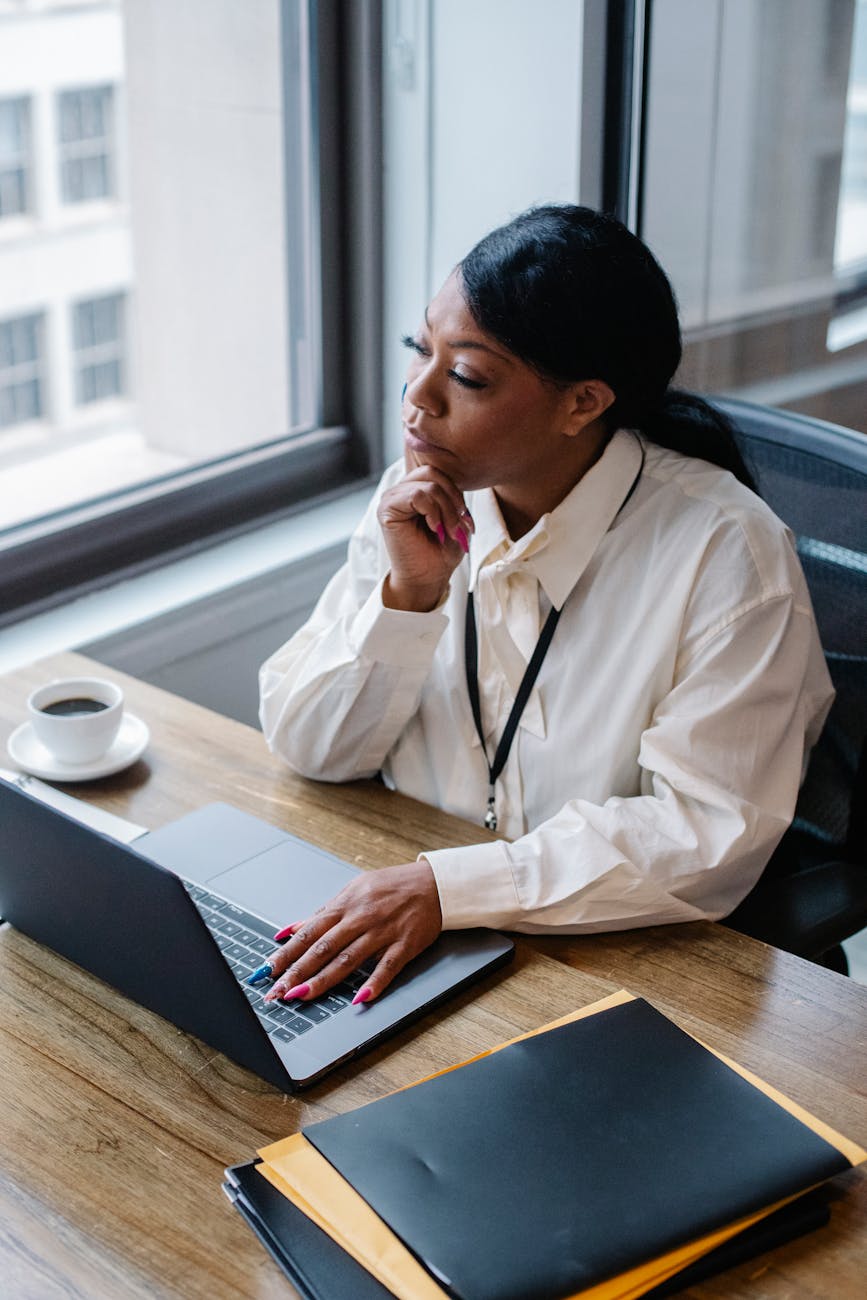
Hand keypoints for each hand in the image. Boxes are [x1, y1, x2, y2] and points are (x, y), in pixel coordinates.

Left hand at [263, 860, 442, 1005]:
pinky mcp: (405, 944)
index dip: (287, 953)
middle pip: (323, 948)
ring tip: (303, 996)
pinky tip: (361, 999)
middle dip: (297, 971)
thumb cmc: (392, 886)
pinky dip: (374, 983)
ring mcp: (383, 932)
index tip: (267, 971)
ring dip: (324, 979)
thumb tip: (291, 928)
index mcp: (346, 905)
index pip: (309, 932)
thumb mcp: (354, 891)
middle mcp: (361, 918)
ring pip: (349, 959)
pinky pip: (388, 966)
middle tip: (277, 991)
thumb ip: (323, 913)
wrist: (434, 883)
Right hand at [378, 464, 473, 611]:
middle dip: (453, 501)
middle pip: (433, 473)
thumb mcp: (454, 517)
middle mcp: (401, 490)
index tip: (466, 522)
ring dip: (446, 511)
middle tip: (459, 527)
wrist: (427, 578)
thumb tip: (459, 479)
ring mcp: (391, 497)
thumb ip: (452, 496)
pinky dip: (432, 512)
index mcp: (415, 489)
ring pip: (429, 485)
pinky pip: (417, 496)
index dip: (456, 494)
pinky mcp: (386, 509)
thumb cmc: (440, 551)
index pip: (438, 473)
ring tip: (447, 532)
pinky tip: (433, 529)